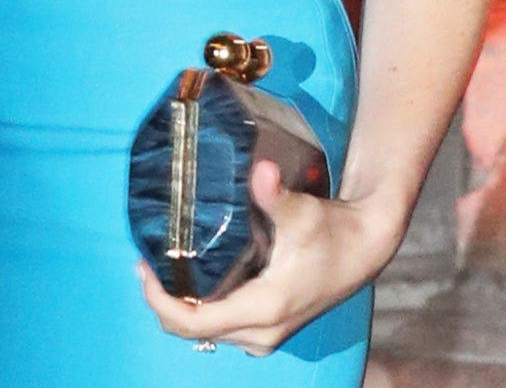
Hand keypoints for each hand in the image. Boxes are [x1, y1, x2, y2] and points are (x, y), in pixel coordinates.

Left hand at [135, 161, 401, 355]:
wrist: (364, 248)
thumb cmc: (332, 231)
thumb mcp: (302, 212)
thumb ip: (275, 196)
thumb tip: (262, 170)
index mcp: (263, 309)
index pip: (194, 321)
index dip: (159, 300)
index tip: (142, 267)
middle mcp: (261, 332)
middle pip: (193, 330)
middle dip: (163, 300)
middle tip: (146, 262)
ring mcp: (265, 335)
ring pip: (206, 332)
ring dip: (180, 305)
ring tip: (164, 266)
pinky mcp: (268, 329)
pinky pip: (220, 327)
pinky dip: (199, 307)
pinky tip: (192, 277)